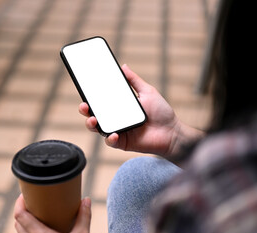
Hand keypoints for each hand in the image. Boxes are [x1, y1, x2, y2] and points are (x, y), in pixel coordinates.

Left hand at [14, 194, 90, 232]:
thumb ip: (84, 217)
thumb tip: (87, 199)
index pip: (20, 216)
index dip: (19, 203)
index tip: (24, 194)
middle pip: (17, 223)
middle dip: (21, 210)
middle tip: (30, 201)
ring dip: (24, 222)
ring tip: (35, 214)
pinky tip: (38, 229)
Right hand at [79, 64, 203, 157]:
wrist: (172, 132)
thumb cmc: (161, 113)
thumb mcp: (147, 92)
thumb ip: (134, 80)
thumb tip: (123, 66)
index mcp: (118, 106)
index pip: (100, 101)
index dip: (90, 97)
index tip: (84, 90)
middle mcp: (115, 118)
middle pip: (93, 114)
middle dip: (85, 110)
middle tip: (84, 105)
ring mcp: (117, 130)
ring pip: (97, 128)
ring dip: (91, 124)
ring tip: (93, 119)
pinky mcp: (122, 143)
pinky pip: (111, 141)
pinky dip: (110, 138)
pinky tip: (113, 134)